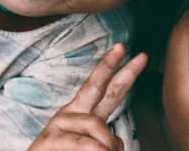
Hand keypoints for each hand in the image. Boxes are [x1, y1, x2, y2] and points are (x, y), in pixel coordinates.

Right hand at [29, 44, 146, 150]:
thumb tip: (117, 141)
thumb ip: (107, 141)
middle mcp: (71, 114)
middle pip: (95, 86)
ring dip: (106, 146)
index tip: (140, 56)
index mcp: (83, 116)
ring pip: (96, 125)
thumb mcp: (93, 148)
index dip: (122, 73)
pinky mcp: (48, 140)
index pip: (105, 90)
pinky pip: (82, 143)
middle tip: (125, 47)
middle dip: (110, 65)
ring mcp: (58, 124)